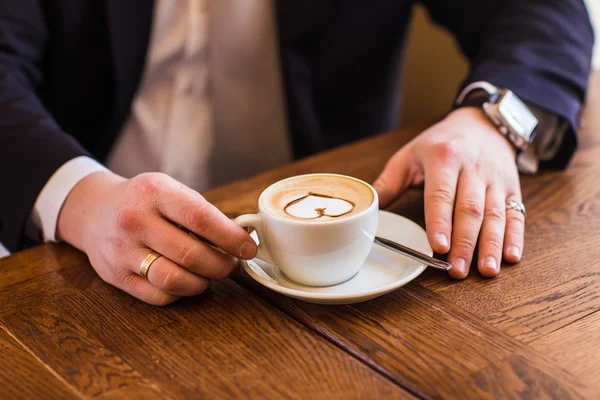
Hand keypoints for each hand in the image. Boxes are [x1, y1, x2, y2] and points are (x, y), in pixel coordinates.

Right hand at [57, 171, 257, 304]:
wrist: (93, 210)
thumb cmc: (143, 201)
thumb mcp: (169, 190)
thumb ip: (202, 212)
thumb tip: (242, 236)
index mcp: (154, 193)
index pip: (200, 219)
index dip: (231, 238)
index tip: (248, 248)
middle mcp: (135, 220)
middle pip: (191, 254)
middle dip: (222, 265)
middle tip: (232, 265)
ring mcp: (122, 250)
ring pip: (174, 280)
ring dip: (203, 282)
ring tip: (210, 274)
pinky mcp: (115, 276)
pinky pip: (158, 296)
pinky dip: (180, 293)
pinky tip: (186, 281)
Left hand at [373, 108, 523, 278]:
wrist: (481, 123)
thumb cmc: (440, 143)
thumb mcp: (410, 154)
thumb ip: (388, 183)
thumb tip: (367, 210)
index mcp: (443, 157)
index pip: (441, 194)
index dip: (440, 221)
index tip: (439, 246)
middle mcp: (472, 168)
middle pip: (470, 209)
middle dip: (465, 243)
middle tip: (457, 270)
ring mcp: (495, 179)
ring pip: (495, 215)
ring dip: (491, 245)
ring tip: (486, 271)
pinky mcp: (511, 188)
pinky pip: (516, 214)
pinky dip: (515, 237)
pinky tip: (511, 257)